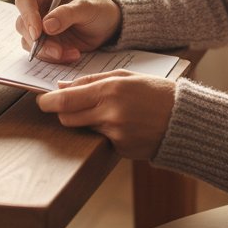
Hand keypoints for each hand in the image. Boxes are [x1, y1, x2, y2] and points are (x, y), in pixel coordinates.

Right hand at [14, 0, 120, 62]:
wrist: (107, 26)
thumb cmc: (98, 8)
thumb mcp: (87, 7)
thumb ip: (67, 13)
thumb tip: (46, 25)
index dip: (28, 15)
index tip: (38, 32)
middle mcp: (38, 7)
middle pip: (22, 24)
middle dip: (38, 41)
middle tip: (57, 51)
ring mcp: (39, 26)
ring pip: (28, 41)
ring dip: (47, 52)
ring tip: (72, 52)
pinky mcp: (45, 42)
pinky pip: (41, 53)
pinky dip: (55, 57)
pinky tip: (73, 54)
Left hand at [36, 71, 176, 159]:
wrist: (185, 120)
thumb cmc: (157, 92)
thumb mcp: (127, 77)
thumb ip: (92, 81)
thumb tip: (61, 86)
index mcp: (111, 91)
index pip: (66, 100)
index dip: (48, 102)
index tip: (42, 100)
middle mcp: (110, 115)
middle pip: (68, 119)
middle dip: (62, 113)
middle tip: (66, 106)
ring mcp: (115, 135)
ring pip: (84, 129)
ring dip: (86, 121)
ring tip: (106, 112)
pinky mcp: (120, 150)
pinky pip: (101, 140)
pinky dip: (105, 132)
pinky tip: (124, 125)